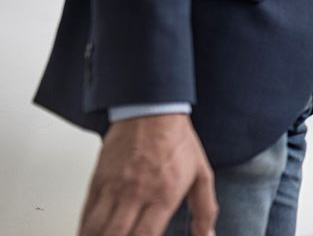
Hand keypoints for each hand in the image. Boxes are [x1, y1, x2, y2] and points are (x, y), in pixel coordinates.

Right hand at [79, 114, 216, 235]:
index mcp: (163, 195)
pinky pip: (86, 214)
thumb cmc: (177, 141)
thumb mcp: (201, 174)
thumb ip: (205, 209)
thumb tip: (208, 235)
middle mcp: (136, 193)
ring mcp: (114, 187)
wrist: (152, 110)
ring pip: (96, 229)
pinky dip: (85, 231)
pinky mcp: (98, 180)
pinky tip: (89, 235)